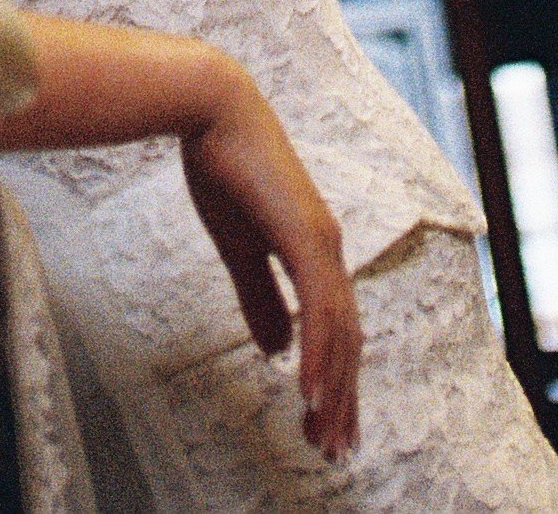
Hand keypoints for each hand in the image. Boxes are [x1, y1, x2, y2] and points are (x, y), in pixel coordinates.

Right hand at [180, 89, 360, 458]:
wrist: (210, 106)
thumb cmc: (221, 166)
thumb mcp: (238, 245)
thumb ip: (260, 296)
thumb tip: (277, 350)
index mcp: (315, 248)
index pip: (336, 330)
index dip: (335, 380)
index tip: (326, 425)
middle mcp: (329, 247)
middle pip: (347, 341)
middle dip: (342, 400)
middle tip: (332, 451)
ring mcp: (321, 240)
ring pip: (339, 333)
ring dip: (333, 390)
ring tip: (323, 437)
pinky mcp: (304, 234)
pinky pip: (319, 309)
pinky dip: (317, 354)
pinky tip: (306, 392)